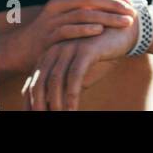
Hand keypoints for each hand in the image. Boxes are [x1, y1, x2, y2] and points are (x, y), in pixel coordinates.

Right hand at [5, 0, 135, 75]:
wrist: (25, 48)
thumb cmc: (54, 32)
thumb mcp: (67, 14)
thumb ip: (85, 7)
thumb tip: (115, 4)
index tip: (129, 2)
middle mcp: (58, 3)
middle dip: (114, 4)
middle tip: (131, 13)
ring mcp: (52, 19)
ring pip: (83, 13)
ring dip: (107, 18)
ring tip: (124, 23)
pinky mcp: (49, 35)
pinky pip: (69, 29)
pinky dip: (86, 29)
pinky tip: (101, 31)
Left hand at [22, 16, 139, 110]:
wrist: (122, 32)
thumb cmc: (98, 56)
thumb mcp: (79, 74)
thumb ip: (65, 88)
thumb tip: (54, 108)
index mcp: (48, 57)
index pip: (32, 84)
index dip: (29, 103)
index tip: (31, 116)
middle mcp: (53, 51)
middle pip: (39, 83)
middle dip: (38, 105)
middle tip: (41, 119)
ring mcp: (68, 48)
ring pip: (55, 81)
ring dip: (56, 104)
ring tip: (60, 117)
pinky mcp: (85, 49)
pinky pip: (74, 76)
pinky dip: (72, 95)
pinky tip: (72, 109)